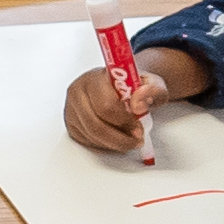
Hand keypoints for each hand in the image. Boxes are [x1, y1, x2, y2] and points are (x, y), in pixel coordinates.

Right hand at [60, 43, 203, 159]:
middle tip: (135, 140)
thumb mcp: (153, 84)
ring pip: (91, 136)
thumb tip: (138, 103)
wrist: (121, 85)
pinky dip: (104, 146)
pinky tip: (116, 139)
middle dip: (119, 138)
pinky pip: (86, 141)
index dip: (124, 121)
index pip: (106, 105)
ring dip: (113, 143)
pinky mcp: (70, 122)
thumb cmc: (133, 86)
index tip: (139, 129)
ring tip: (129, 140)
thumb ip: (152, 90)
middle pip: (95, 125)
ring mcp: (71, 107)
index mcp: (96, 77)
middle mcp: (79, 90)